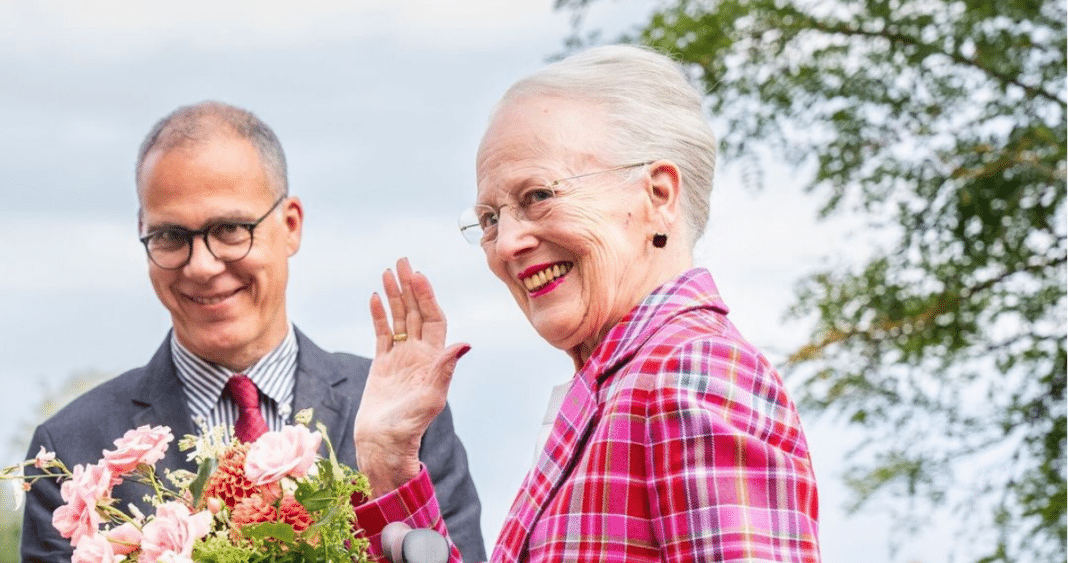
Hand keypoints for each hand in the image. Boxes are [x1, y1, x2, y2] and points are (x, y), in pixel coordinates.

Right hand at [354, 258, 469, 497]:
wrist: (384, 443)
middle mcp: (420, 354)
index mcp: (434, 359)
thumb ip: (444, 370)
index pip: (433, 319)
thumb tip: (464, 344)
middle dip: (410, 286)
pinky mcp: (383, 363)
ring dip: (395, 295)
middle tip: (402, 260)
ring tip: (388, 271)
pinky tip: (375, 297)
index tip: (418, 276)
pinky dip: (379, 315)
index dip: (426, 297)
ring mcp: (401, 357)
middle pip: (416, 312)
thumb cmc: (410, 426)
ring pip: (399, 318)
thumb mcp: (431, 398)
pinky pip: (381, 333)